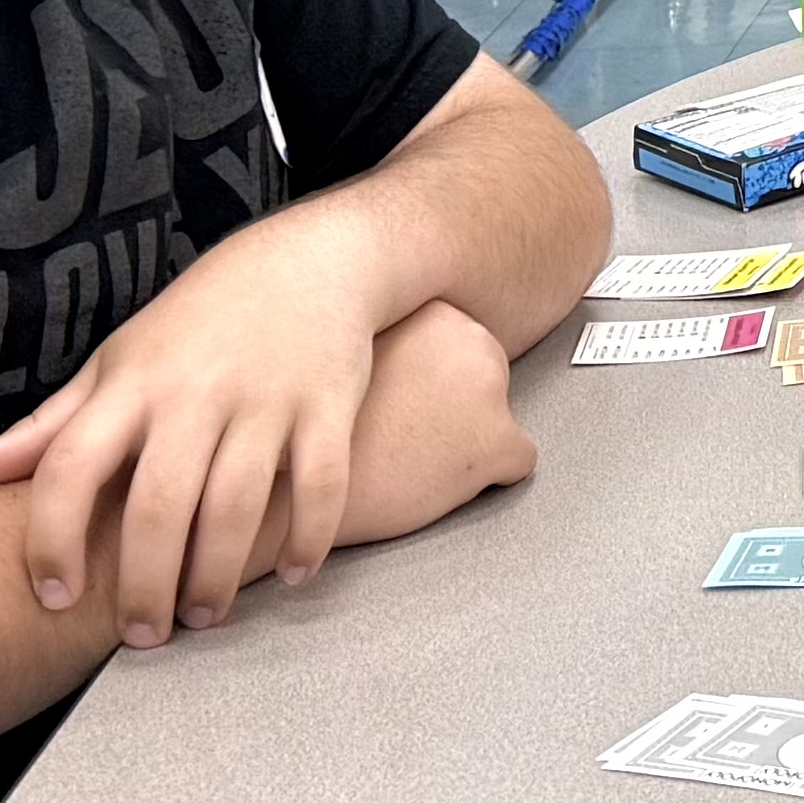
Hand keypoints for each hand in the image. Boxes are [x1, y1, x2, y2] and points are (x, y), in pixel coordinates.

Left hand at [0, 201, 400, 648]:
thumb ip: (45, 428)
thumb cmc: (196, 326)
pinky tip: (292, 574)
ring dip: (217, 577)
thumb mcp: (116, 364)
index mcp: (131, 384)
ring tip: (204, 617)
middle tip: (143, 637)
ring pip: (237, 507)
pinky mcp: (329, 405)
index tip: (53, 597)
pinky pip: (321, 486)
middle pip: (157, 505)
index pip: (69, 466)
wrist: (312, 260)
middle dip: (145, 585)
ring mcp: (266, 399)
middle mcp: (195, 393)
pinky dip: (308, 539)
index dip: (50, 538)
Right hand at [319, 299, 534, 556]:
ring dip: (465, 438)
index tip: (407, 393)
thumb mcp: (346, 357)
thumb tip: (402, 352)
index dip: (431, 377)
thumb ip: (383, 342)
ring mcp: (487, 391)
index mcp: (434, 313)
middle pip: (482, 376)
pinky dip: (488, 476)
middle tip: (406, 426)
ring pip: (497, 418)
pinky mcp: (495, 445)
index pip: (461, 342)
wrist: (288, 489)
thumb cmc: (308, 428)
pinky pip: (515, 462)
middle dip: (451, 405)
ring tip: (412, 451)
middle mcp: (468, 341)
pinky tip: (437, 477)